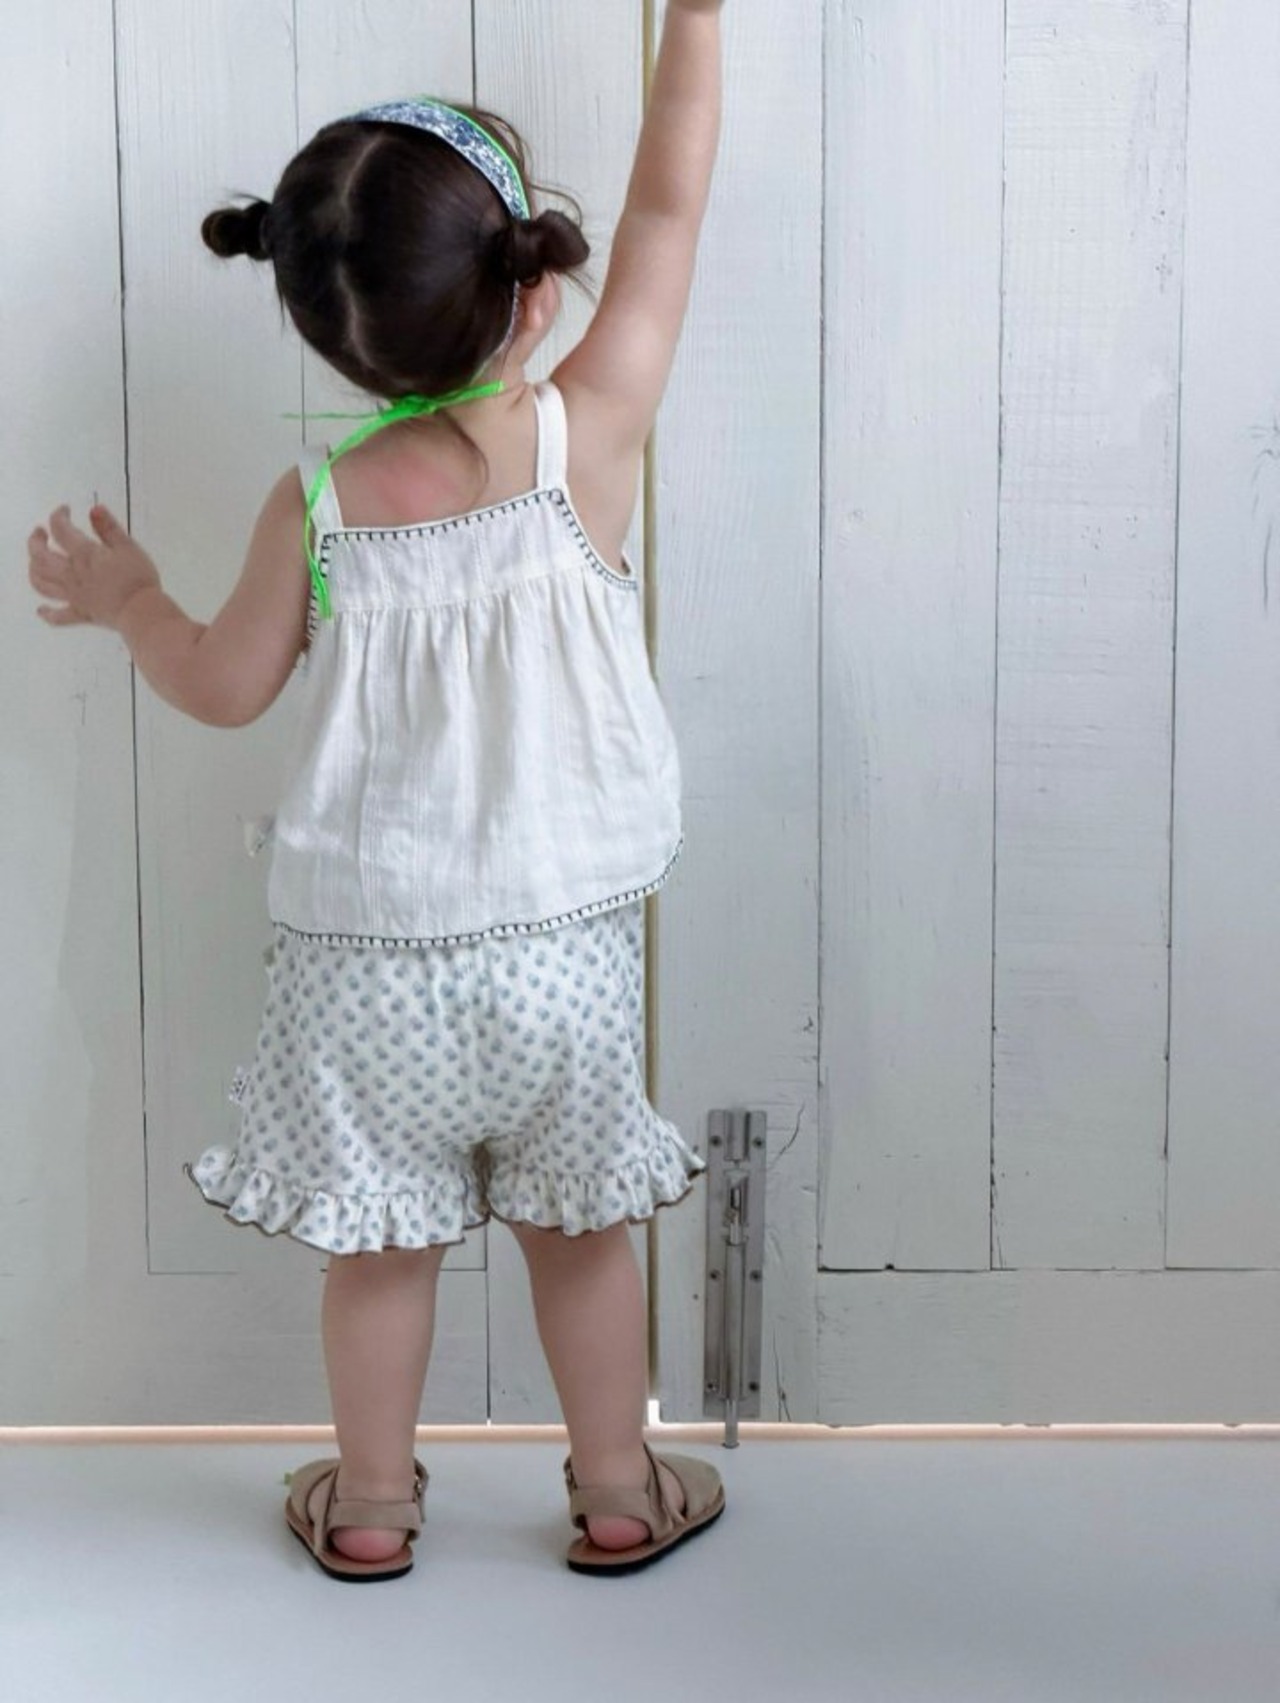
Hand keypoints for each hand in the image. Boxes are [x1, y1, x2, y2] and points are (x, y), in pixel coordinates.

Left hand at [28, 505, 161, 629]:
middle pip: (39, 556)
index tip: (65, 509)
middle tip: (40, 533)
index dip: (58, 516)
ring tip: (36, 562)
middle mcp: (71, 573)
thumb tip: (94, 508)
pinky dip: (47, 613)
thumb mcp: (128, 546)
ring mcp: (73, 595)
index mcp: (83, 554)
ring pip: (41, 583)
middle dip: (35, 541)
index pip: (60, 529)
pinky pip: (58, 617)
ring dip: (34, 570)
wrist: (141, 612)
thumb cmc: (138, 578)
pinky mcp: (81, 614)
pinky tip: (41, 609)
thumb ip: (109, 527)